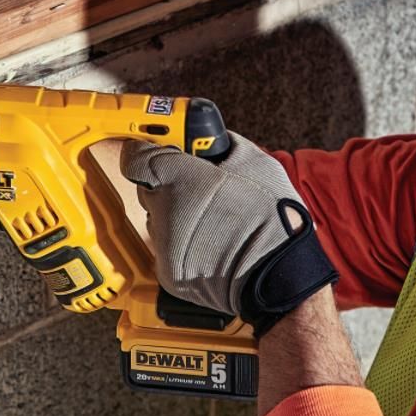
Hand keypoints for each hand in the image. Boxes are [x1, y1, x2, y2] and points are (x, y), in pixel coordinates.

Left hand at [120, 132, 337, 335]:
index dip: (146, 150)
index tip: (157, 149)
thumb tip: (209, 140)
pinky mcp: (167, 272)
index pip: (136, 157)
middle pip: (147, 188)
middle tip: (197, 185)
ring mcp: (163, 245)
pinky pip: (167, 248)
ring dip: (175, 215)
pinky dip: (183, 244)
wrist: (279, 274)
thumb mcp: (255, 162)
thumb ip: (221, 145)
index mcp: (179, 179)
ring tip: (211, 218)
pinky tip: (210, 242)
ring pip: (157, 220)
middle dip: (166, 183)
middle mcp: (163, 212)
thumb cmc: (271, 218)